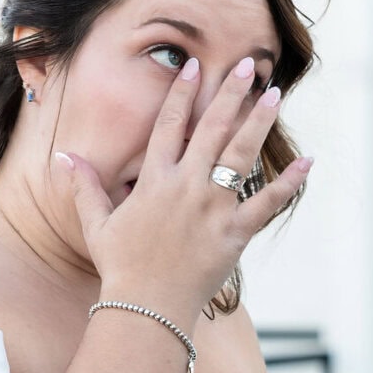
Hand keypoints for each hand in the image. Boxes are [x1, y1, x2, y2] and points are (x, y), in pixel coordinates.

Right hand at [55, 57, 311, 323]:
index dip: (183, 93)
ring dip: (258, 122)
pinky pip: (267, 203)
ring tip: (274, 94)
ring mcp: (213, 208)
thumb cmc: (121, 267)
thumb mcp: (97, 224)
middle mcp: (186, 186)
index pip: (169, 125)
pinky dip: (289, 183)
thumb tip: (64, 156)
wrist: (147, 308)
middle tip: (249, 64)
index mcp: (154, 181)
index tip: (195, 66)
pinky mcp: (235, 232)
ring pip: (241, 155)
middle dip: (231, 93)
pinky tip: (308, 162)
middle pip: (212, 128)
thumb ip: (85, 186)